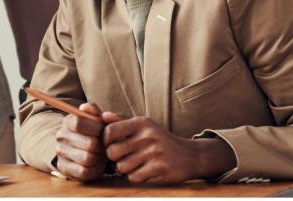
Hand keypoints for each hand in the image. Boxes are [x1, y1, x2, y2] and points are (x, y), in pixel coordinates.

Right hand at [54, 103, 106, 181]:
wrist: (85, 149)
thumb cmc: (94, 132)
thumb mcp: (95, 119)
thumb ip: (93, 111)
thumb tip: (85, 107)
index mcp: (68, 121)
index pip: (79, 122)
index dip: (96, 128)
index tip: (102, 130)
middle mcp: (61, 136)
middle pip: (88, 143)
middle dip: (101, 146)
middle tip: (104, 146)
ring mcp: (61, 153)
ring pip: (87, 158)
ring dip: (99, 158)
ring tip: (100, 155)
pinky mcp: (64, 168)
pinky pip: (84, 172)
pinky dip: (94, 169)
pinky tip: (96, 164)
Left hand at [102, 113, 234, 183]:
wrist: (190, 155)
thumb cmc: (161, 140)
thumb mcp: (144, 125)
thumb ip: (122, 120)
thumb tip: (102, 115)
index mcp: (141, 123)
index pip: (110, 130)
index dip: (105, 141)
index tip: (110, 145)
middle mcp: (148, 136)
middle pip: (112, 152)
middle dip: (114, 158)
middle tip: (122, 157)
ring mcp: (154, 152)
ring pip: (122, 167)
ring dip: (126, 169)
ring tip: (135, 164)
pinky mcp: (159, 168)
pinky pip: (134, 177)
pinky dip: (136, 177)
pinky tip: (144, 171)